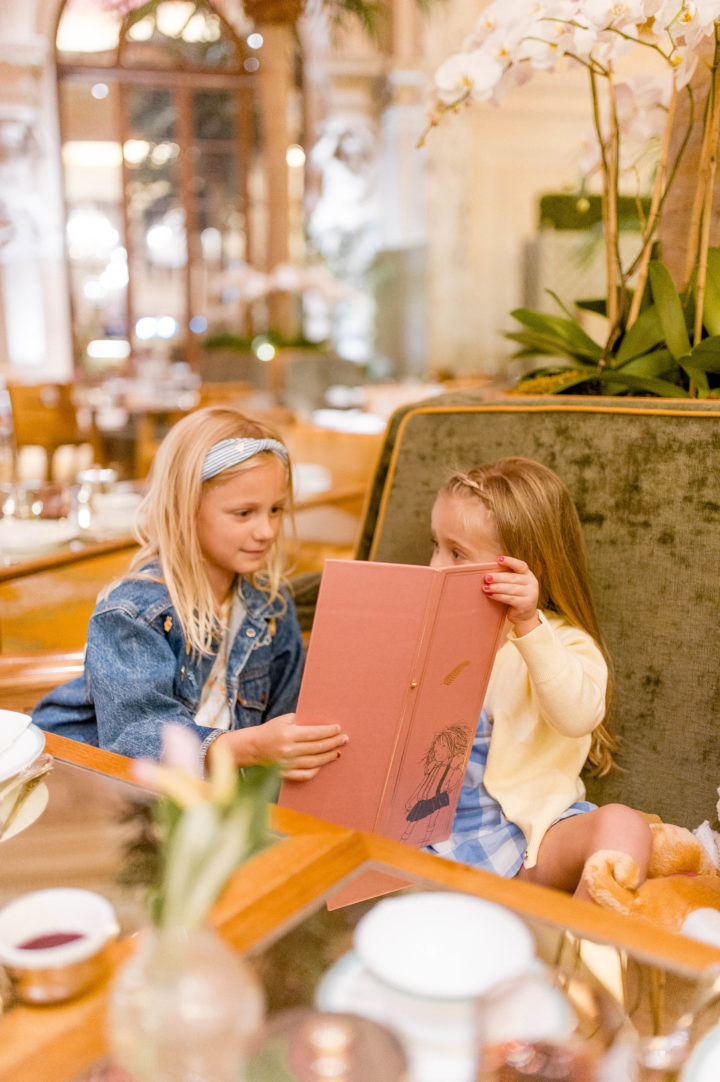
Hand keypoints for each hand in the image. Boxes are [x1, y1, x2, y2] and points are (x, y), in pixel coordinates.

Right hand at [217, 714, 347, 780]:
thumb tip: (322, 723)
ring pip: (314, 762)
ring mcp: (287, 764)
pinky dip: (315, 770)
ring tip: (338, 751)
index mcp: (289, 734)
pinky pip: (304, 774)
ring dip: (328, 757)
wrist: (251, 747)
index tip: (339, 728)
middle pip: (317, 747)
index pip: (315, 733)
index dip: (329, 731)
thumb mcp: (284, 720)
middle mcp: (289, 750)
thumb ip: (301, 720)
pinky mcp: (285, 774)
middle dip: (333, 743)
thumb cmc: (270, 730)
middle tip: (344, 739)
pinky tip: (323, 764)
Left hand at [482, 555, 540, 635]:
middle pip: (513, 578)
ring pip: (510, 589)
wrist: (525, 616)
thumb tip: (489, 571)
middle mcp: (531, 583)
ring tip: (485, 587)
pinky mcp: (525, 604)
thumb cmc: (516, 596)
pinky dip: (498, 596)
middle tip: (486, 577)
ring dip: (496, 587)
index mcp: (528, 575)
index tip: (499, 559)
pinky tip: (490, 595)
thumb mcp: (515, 584)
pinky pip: (510, 599)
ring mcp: (530, 594)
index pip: (521, 566)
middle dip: (498, 577)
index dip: (510, 562)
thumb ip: (507, 577)